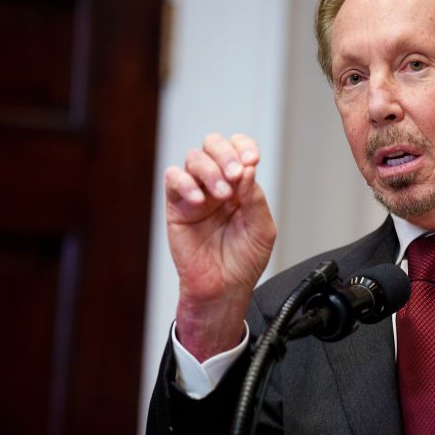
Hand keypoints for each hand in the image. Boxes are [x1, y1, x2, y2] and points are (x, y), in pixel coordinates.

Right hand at [164, 133, 275, 360]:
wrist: (223, 288)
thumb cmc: (243, 261)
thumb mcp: (262, 229)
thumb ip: (255, 198)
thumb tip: (247, 169)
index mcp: (241, 185)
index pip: (239, 149)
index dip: (244, 147)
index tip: (252, 160)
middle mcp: (217, 184)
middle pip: (213, 145)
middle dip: (226, 153)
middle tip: (235, 174)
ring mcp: (196, 193)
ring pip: (194, 158)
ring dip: (210, 171)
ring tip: (222, 195)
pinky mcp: (177, 206)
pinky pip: (173, 180)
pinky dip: (185, 184)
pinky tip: (200, 201)